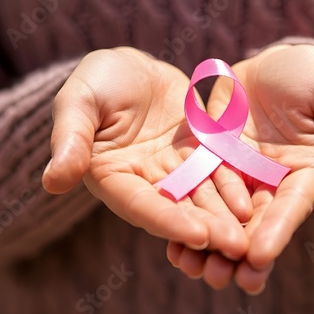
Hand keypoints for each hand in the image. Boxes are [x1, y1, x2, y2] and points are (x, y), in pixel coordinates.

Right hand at [42, 47, 249, 257]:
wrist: (132, 67)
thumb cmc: (98, 81)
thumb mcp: (79, 101)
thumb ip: (70, 139)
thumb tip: (54, 182)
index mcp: (114, 178)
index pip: (140, 205)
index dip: (167, 220)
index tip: (197, 235)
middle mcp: (147, 182)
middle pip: (178, 209)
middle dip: (207, 228)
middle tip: (238, 247)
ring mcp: (176, 170)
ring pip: (204, 196)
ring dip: (228, 215)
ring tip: (254, 232)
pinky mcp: (200, 154)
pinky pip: (220, 170)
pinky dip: (236, 185)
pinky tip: (259, 198)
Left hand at [167, 44, 313, 292]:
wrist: (269, 66)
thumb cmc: (308, 76)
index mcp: (304, 172)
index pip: (291, 206)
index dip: (277, 231)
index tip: (259, 256)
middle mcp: (270, 183)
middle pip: (254, 222)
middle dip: (238, 253)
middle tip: (220, 280)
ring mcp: (238, 175)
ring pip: (222, 216)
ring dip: (207, 243)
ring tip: (191, 267)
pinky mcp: (210, 162)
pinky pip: (196, 192)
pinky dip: (185, 215)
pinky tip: (170, 238)